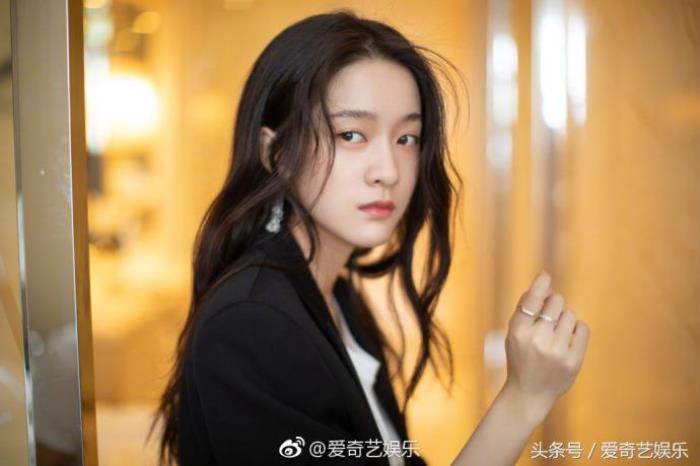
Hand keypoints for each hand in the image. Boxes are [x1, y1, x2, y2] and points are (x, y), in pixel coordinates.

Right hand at [502, 271, 590, 421]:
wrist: (529, 393)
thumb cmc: (521, 357)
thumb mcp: (513, 334)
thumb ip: (526, 308)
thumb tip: (546, 283)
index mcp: (518, 332)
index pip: (531, 301)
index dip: (539, 286)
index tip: (545, 276)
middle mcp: (537, 340)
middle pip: (556, 302)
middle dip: (553, 305)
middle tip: (548, 319)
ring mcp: (557, 351)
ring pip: (570, 314)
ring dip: (564, 320)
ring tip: (555, 335)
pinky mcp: (573, 361)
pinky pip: (583, 328)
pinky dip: (576, 331)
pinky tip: (567, 341)